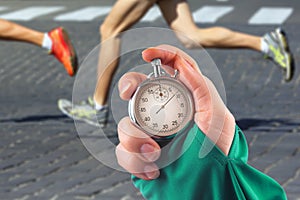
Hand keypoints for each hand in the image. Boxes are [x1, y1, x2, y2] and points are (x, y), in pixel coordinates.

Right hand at [116, 45, 235, 179]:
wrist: (209, 186)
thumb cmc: (218, 151)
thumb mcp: (217, 118)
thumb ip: (201, 89)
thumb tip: (181, 64)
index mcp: (183, 99)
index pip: (170, 69)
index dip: (159, 55)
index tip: (148, 55)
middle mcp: (162, 113)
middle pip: (137, 88)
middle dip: (128, 86)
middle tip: (128, 94)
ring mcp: (149, 133)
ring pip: (124, 123)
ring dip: (135, 138)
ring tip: (156, 154)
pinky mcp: (139, 154)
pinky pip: (123, 152)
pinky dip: (135, 161)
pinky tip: (154, 169)